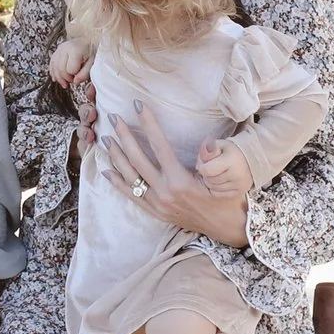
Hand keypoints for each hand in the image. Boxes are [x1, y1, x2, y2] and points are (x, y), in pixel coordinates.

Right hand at [48, 38, 93, 92]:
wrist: (90, 40)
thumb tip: (75, 82)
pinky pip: (52, 63)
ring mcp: (60, 48)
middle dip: (66, 78)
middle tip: (73, 80)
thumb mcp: (93, 63)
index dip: (74, 76)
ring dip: (59, 78)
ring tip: (66, 82)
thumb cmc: (93, 52)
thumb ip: (85, 73)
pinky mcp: (57, 50)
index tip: (79, 77)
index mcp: (75, 50)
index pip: (69, 70)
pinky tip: (57, 78)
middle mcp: (65, 48)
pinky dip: (54, 72)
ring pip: (54, 67)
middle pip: (60, 69)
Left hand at [95, 101, 249, 247]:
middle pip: (137, 159)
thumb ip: (212, 160)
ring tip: (106, 138)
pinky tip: (106, 171)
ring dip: (116, 156)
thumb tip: (207, 141)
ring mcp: (157, 204)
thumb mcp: (225, 179)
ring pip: (130, 177)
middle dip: (124, 136)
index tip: (138, 106)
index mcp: (180, 182)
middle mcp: (164, 193)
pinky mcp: (155, 212)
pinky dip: (118, 183)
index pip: (159, 146)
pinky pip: (131, 196)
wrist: (226, 227)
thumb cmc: (227, 199)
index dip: (148, 124)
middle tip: (114, 117)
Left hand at [196, 137, 252, 199]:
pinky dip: (215, 188)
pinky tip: (219, 180)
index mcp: (231, 161)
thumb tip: (198, 166)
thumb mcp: (219, 144)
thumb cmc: (232, 151)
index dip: (202, 167)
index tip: (204, 164)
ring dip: (210, 181)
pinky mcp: (240, 192)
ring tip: (215, 173)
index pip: (208, 170)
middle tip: (210, 167)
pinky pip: (218, 194)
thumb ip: (206, 150)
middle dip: (206, 174)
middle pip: (210, 180)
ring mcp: (239, 185)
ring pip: (213, 188)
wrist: (253, 158)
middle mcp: (236, 175)